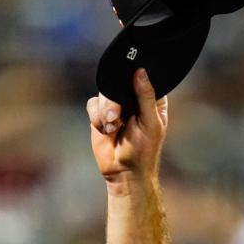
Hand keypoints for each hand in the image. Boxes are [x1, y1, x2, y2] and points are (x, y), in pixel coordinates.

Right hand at [87, 68, 168, 194]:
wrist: (124, 171)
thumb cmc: (144, 150)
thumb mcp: (151, 123)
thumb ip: (146, 97)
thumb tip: (140, 71)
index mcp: (151, 99)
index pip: (144, 76)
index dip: (136, 73)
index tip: (129, 77)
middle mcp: (132, 98)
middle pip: (118, 80)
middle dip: (114, 98)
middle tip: (116, 116)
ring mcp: (115, 105)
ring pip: (103, 91)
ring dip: (105, 110)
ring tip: (112, 127)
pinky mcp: (100, 114)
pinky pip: (92, 104)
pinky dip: (97, 117)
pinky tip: (106, 131)